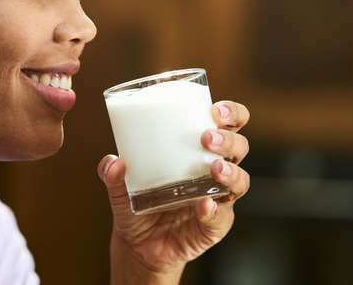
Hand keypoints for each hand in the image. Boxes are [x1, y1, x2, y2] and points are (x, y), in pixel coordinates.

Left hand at [98, 101, 250, 281]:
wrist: (138, 243)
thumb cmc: (137, 201)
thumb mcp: (120, 185)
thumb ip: (111, 173)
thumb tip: (113, 162)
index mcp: (200, 149)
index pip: (229, 124)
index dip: (232, 113)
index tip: (216, 109)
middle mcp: (215, 170)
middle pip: (240, 147)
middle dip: (228, 139)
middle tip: (206, 138)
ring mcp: (218, 198)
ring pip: (240, 181)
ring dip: (231, 171)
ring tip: (215, 167)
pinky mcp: (215, 226)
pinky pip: (221, 217)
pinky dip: (213, 211)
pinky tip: (203, 205)